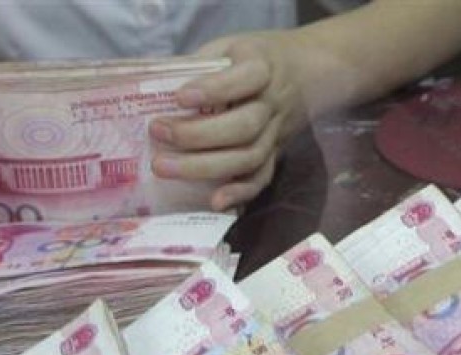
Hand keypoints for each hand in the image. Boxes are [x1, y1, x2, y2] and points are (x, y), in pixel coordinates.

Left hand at [149, 33, 307, 211]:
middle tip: (158, 133)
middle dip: (197, 135)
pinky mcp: (274, 155)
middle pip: (243, 126)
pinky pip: (261, 179)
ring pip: (248, 157)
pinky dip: (239, 194)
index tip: (180, 97)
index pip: (245, 78)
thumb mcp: (229, 46)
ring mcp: (275, 133)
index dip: (213, 90)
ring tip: (163, 167)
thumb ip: (200, 64)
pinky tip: (213, 202)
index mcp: (262, 66)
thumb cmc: (254, 58)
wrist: (307, 72)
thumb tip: (153, 87)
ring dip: (204, 167)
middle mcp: (272, 103)